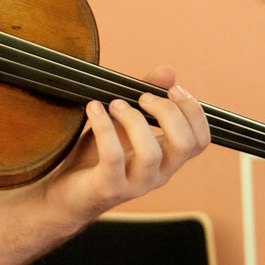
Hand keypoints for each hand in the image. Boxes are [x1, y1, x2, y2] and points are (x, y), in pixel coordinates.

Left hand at [42, 65, 208, 221]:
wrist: (63, 193)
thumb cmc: (96, 157)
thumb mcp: (123, 122)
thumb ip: (146, 99)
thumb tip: (168, 71)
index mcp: (167, 159)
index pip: (200, 140)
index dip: (193, 111)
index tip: (173, 89)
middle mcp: (158, 174)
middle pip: (184, 144)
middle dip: (167, 112)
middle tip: (141, 97)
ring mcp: (134, 184)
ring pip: (151, 152)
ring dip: (133, 119)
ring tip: (114, 104)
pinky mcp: (108, 187)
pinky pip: (113, 157)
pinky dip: (105, 127)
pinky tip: (93, 109)